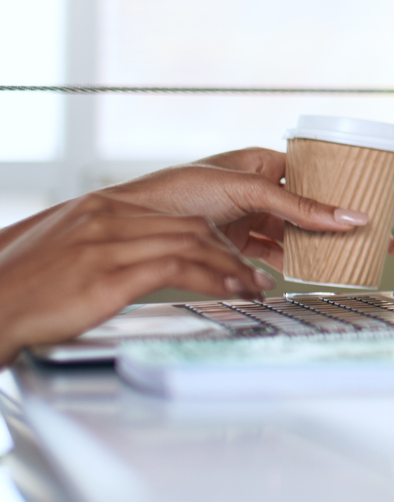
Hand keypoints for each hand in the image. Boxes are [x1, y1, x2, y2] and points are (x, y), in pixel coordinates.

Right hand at [0, 193, 267, 361]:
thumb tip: (147, 258)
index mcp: (101, 210)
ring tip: (254, 286)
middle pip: (192, 227)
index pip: (176, 217)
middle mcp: (108, 220)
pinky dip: (213, 279)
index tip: (236, 255)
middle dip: (231, 252)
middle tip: (255, 274)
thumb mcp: (71, 254)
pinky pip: (178, 269)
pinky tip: (230, 290)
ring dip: (232, 267)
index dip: (215, 237)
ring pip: (192, 244)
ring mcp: (108, 246)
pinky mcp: (109, 276)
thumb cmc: (29, 290)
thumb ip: (110, 247)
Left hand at [95, 148, 381, 273]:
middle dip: (342, 223)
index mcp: (264, 163)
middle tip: (376, 236)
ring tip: (353, 257)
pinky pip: (276, 254)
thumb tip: (347, 217)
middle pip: (311, 208)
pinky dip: (294, 264)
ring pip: (296, 234)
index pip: (316, 175)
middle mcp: (259, 190)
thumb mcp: (248, 189)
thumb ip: (299, 206)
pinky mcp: (237, 245)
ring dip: (322, 246)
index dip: (345, 189)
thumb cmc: (179, 189)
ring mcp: (249, 218)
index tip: (374, 204)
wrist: (131, 224)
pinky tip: (312, 272)